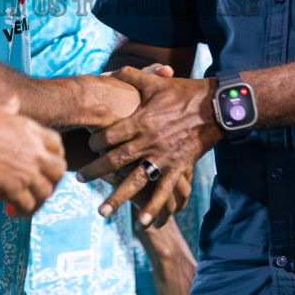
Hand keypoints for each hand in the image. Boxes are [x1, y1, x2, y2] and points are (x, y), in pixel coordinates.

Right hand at [0, 97, 66, 215]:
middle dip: (52, 180)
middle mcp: (34, 152)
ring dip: (38, 199)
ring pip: (46, 192)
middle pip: (58, 171)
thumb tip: (13, 100)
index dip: (55, 156)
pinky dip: (24, 211)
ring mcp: (26, 172)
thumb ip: (9, 108)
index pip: (57, 145)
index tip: (46, 164)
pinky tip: (14, 212)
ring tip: (28, 204)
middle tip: (41, 185)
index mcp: (31, 131)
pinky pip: (27, 205)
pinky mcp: (12, 189)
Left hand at [76, 68, 220, 222]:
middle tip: (79, 180)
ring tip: (103, 212)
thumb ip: (131, 76)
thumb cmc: (184, 92)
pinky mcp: (178, 167)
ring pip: (135, 180)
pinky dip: (154, 207)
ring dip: (118, 197)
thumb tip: (110, 72)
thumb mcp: (156, 82)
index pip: (109, 135)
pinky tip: (143, 222)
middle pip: (115, 160)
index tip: (88, 145)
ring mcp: (163, 157)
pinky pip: (164, 190)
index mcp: (140, 121)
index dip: (95, 141)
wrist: (215, 107)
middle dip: (95, 172)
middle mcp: (148, 141)